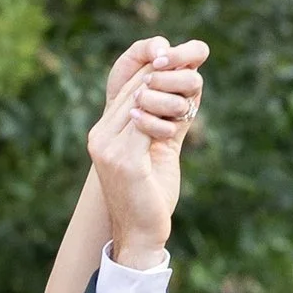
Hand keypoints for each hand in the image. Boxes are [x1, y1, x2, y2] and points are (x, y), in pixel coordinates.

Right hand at [87, 34, 206, 264]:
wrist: (140, 235)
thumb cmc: (150, 196)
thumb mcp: (157, 152)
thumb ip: (164, 123)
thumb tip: (185, 94)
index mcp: (104, 133)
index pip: (127, 89)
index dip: (154, 70)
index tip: (180, 57)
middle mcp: (100, 136)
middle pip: (134, 90)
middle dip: (165, 74)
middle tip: (192, 62)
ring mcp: (107, 148)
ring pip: (140, 102)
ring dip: (169, 95)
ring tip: (191, 94)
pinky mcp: (121, 160)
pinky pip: (146, 125)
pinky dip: (167, 117)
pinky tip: (186, 114)